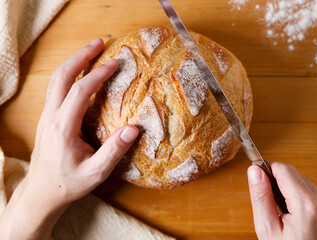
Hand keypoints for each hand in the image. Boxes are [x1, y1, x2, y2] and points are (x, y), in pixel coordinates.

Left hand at [0, 38, 138, 239]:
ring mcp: (47, 116)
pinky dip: (70, 74)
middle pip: (62, 77)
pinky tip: (83, 73)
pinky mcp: (48, 118)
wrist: (42, 191)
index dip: (98, 75)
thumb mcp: (95, 173)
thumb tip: (134, 129)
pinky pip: (57, 88)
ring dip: (74, 62)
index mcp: (62, 128)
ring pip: (56, 80)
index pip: (80, 92)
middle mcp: (51, 117)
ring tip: (92, 50)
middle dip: (80, 56)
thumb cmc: (69, 183)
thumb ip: (114, 151)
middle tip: (100, 42)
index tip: (115, 64)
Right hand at [247, 162, 316, 239]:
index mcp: (308, 206)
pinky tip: (293, 213)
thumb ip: (260, 197)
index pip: (283, 169)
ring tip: (282, 211)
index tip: (257, 176)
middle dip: (277, 181)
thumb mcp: (268, 230)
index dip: (267, 169)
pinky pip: (312, 191)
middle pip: (293, 173)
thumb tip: (254, 171)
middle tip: (268, 202)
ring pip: (303, 180)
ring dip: (288, 188)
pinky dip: (299, 196)